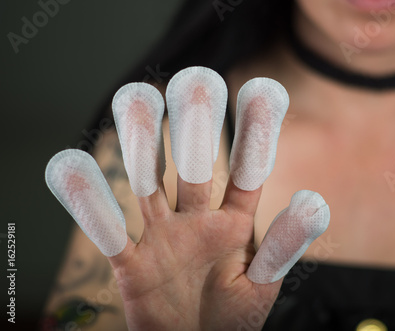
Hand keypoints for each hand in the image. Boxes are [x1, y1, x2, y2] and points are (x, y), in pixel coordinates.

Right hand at [45, 67, 329, 330]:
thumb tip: (314, 201)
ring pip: (147, 185)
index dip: (254, 134)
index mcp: (233, 225)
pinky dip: (90, 204)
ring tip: (135, 99)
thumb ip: (282, 244)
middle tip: (195, 80)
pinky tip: (72, 166)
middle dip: (194, 129)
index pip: (246, 173)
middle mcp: (195, 222)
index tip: (260, 91)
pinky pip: (108, 231)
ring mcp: (161, 238)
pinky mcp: (130, 263)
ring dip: (140, 147)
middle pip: (192, 169)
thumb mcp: (263, 283)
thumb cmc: (231, 321)